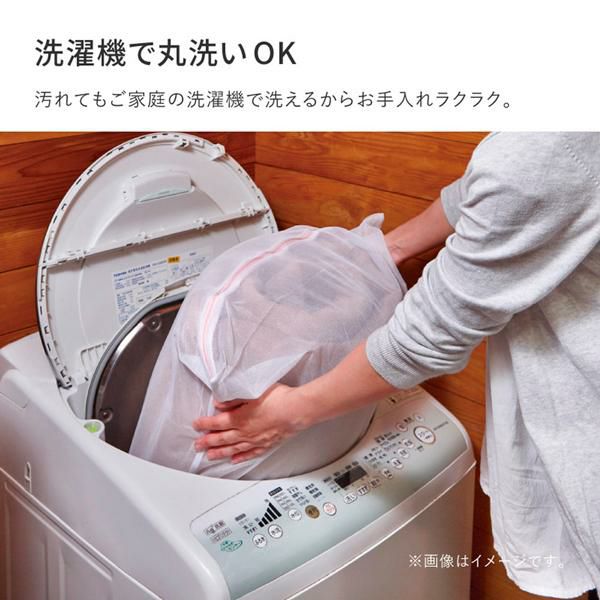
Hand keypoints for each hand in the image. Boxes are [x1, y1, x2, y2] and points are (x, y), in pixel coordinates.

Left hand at [192, 384, 309, 463]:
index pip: (217, 423)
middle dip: (208, 442)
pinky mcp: (267, 444)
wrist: (297, 410)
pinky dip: (241, 457)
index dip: (204, 424)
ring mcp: (256, 440)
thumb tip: (219, 403)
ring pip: (234, 449)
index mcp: (240, 418)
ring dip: (220, 453)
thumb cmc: (278, 398)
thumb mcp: (253, 392)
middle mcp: (245, 432)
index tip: (196, 425)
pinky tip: (235, 460)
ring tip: (210, 456)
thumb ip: (234, 399)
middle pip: (222, 439)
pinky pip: (250, 453)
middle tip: (197, 446)